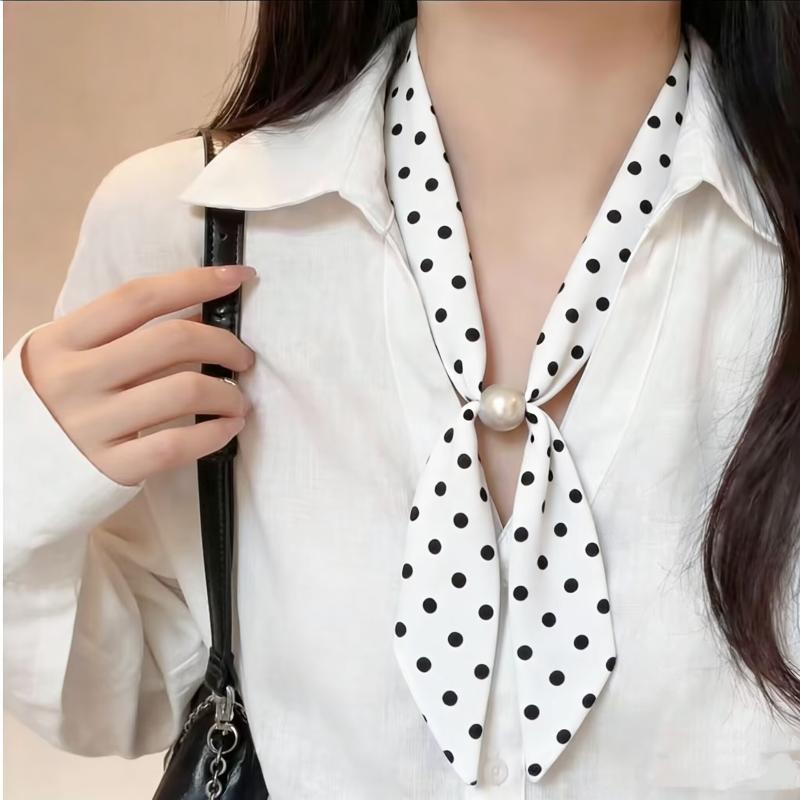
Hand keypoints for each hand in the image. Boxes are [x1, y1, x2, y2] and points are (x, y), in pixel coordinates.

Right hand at [21, 265, 257, 486]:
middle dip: (224, 343)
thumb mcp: (68, 358)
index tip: (237, 277)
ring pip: (184, 391)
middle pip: (172, 341)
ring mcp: (91, 425)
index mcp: (63, 340)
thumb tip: (201, 317)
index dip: (195, 281)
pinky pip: (176, 445)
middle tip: (244, 357)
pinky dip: (215, 433)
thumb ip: (120, 337)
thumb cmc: (50, 406)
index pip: (138, 298)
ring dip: (228, 392)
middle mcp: (75, 378)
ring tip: (239, 400)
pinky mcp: (110, 468)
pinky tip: (230, 428)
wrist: (11, 474)